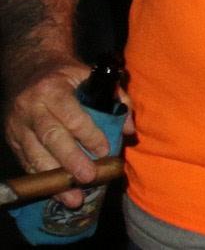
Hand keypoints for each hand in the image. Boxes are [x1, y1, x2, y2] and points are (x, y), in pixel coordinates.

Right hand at [3, 59, 101, 208]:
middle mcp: (31, 107)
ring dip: (55, 179)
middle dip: (71, 160)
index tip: (105, 150)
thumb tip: (130, 130)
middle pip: (51, 137)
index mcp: (52, 89)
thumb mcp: (92, 77)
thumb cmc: (68, 76)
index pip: (72, 115)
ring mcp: (18, 125)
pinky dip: (43, 179)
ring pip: (35, 155)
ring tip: (74, 197)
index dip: (89, 134)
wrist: (30, 68)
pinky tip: (57, 192)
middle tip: (90, 177)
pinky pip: (27, 162)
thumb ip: (116, 99)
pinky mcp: (12, 139)